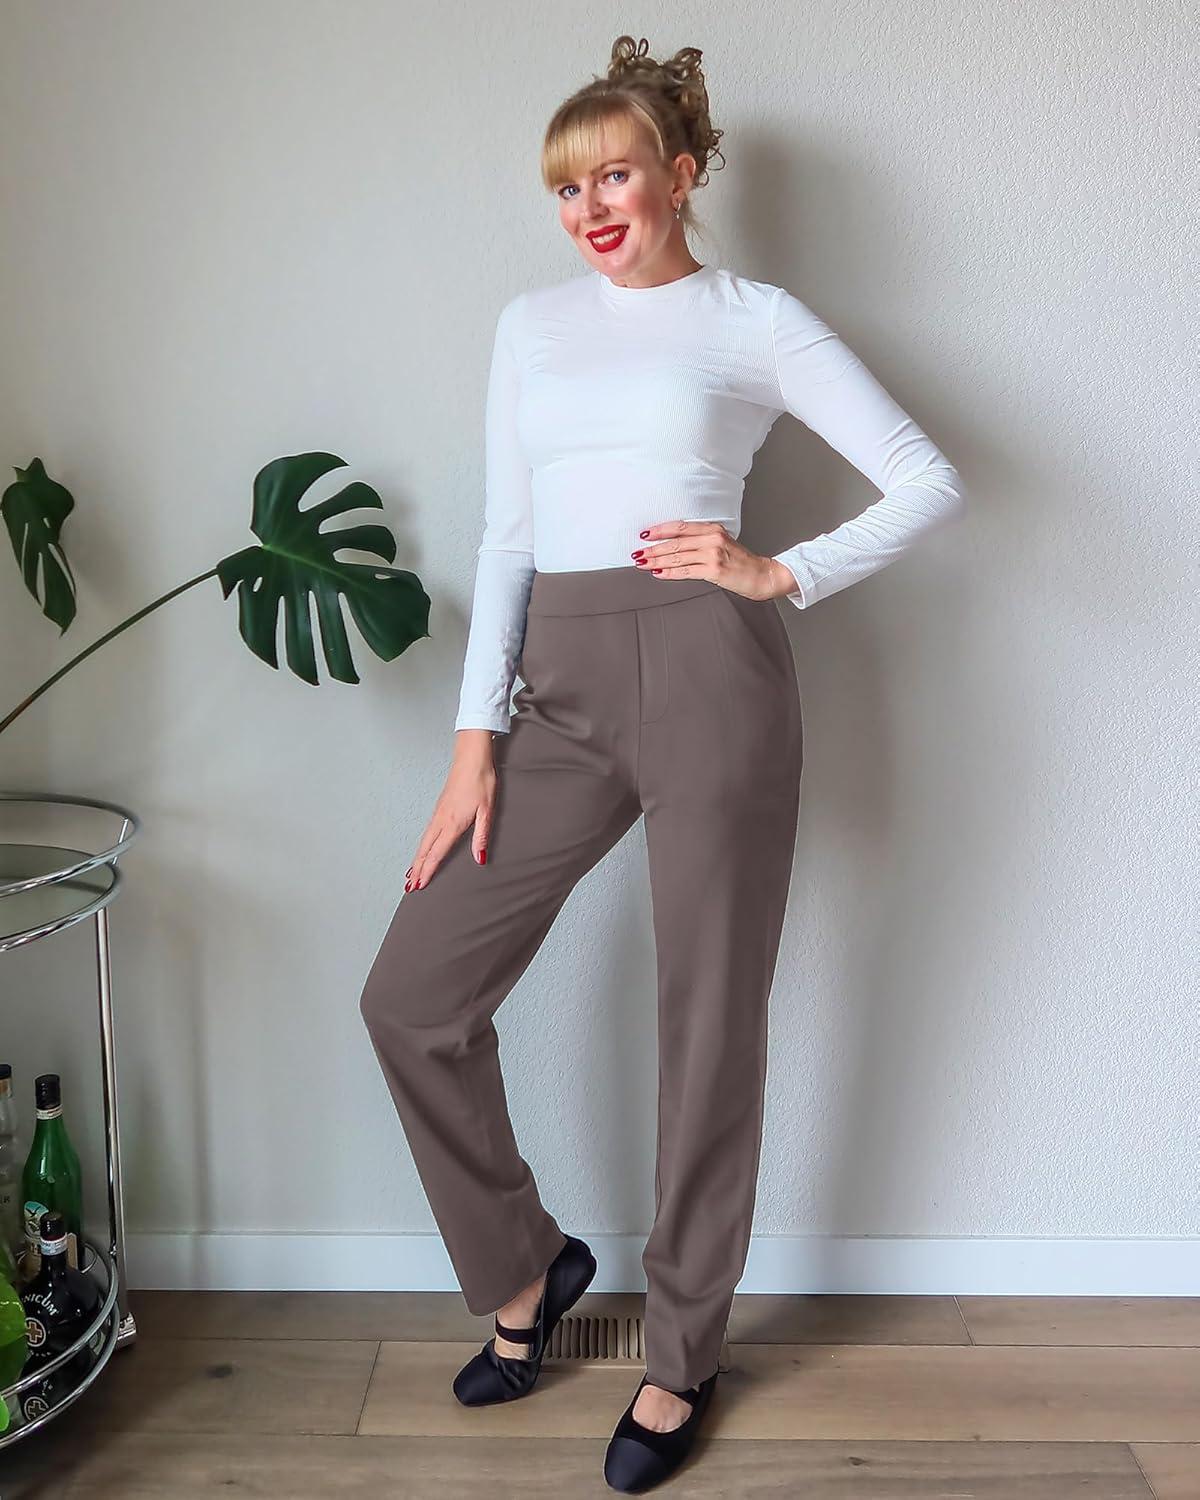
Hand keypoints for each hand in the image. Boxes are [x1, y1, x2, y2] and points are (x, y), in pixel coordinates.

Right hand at [405, 731, 496, 890]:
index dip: (427, 871)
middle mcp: (441, 820)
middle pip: (424, 850)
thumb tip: (479, 858)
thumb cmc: (481, 781)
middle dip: (417, 869)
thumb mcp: (487, 810)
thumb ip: (482, 836)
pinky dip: (422, 846)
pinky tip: (422, 849)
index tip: (420, 885)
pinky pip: (427, 832)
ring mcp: (438, 813)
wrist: (471, 757)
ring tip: (410, 874)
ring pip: (423, 841)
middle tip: (409, 887)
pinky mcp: (439, 807)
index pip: (436, 853)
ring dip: (416, 859)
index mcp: (452, 823)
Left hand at [630, 522, 797, 600]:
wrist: (763, 575)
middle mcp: (712, 539)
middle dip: (653, 549)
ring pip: (678, 556)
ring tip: (642, 564)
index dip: (660, 530)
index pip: (680, 527)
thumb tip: (676, 546)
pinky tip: (658, 573)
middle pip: (675, 542)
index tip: (644, 534)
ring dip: (656, 561)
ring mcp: (713, 554)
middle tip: (637, 554)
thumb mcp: (723, 544)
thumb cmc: (742, 562)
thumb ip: (703, 541)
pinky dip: (669, 572)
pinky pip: (685, 571)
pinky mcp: (714, 570)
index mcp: (714, 529)